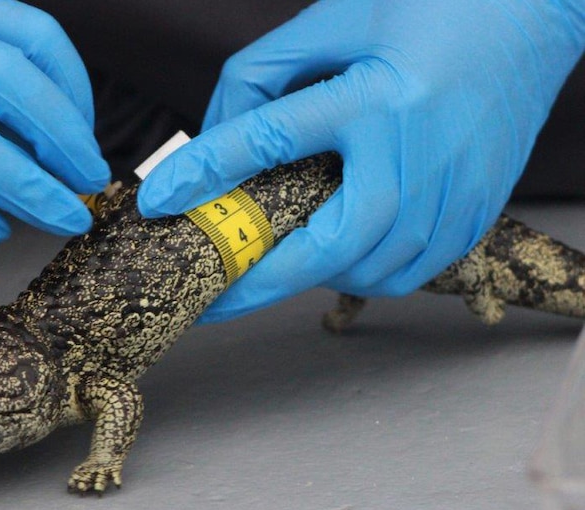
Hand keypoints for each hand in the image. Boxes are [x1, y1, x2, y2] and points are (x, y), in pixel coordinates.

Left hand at [138, 0, 584, 321]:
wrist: (534, 14)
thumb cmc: (429, 8)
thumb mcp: (335, 21)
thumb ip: (264, 75)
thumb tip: (215, 136)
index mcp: (375, 95)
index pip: (269, 140)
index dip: (204, 173)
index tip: (156, 202)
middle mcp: (417, 151)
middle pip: (330, 244)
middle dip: (261, 282)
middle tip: (214, 299)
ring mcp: (454, 191)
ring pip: (372, 270)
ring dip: (314, 278)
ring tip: (276, 267)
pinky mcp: (476, 211)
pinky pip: (411, 271)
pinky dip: (365, 274)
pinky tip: (341, 253)